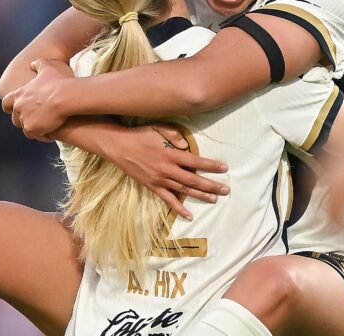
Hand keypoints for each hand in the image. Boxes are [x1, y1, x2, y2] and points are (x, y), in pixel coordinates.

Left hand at [8, 59, 71, 138]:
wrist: (64, 96)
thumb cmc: (57, 82)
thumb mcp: (47, 68)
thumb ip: (38, 64)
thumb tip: (32, 64)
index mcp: (19, 94)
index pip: (6, 103)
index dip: (10, 107)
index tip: (15, 109)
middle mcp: (18, 107)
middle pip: (16, 118)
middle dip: (24, 120)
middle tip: (37, 120)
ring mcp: (23, 119)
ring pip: (25, 128)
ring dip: (34, 127)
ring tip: (46, 127)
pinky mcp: (31, 129)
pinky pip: (35, 135)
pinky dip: (42, 134)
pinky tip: (51, 132)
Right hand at [103, 123, 229, 220]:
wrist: (118, 146)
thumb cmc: (140, 135)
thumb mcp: (158, 128)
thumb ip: (174, 136)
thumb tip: (187, 146)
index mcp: (170, 154)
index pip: (196, 161)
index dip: (211, 165)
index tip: (224, 168)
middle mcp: (167, 169)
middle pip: (193, 179)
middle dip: (211, 185)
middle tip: (226, 189)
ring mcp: (160, 179)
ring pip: (184, 190)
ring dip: (200, 195)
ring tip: (215, 199)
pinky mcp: (152, 186)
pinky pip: (168, 200)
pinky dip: (179, 208)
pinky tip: (189, 215)